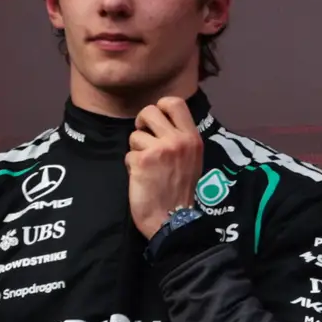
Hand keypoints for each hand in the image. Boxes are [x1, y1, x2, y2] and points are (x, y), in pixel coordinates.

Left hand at [129, 97, 203, 234]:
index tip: (156, 122)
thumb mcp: (192, 159)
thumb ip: (180, 139)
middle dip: (142, 124)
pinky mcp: (143, 161)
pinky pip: (128, 154)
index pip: (175, 102)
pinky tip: (142, 178)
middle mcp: (178, 140)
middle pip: (150, 111)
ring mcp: (160, 150)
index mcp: (193, 138)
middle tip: (144, 139)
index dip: (160, 107)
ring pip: (135, 134)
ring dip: (136, 149)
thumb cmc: (181, 190)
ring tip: (147, 166)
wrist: (173, 219)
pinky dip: (131, 166)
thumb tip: (161, 123)